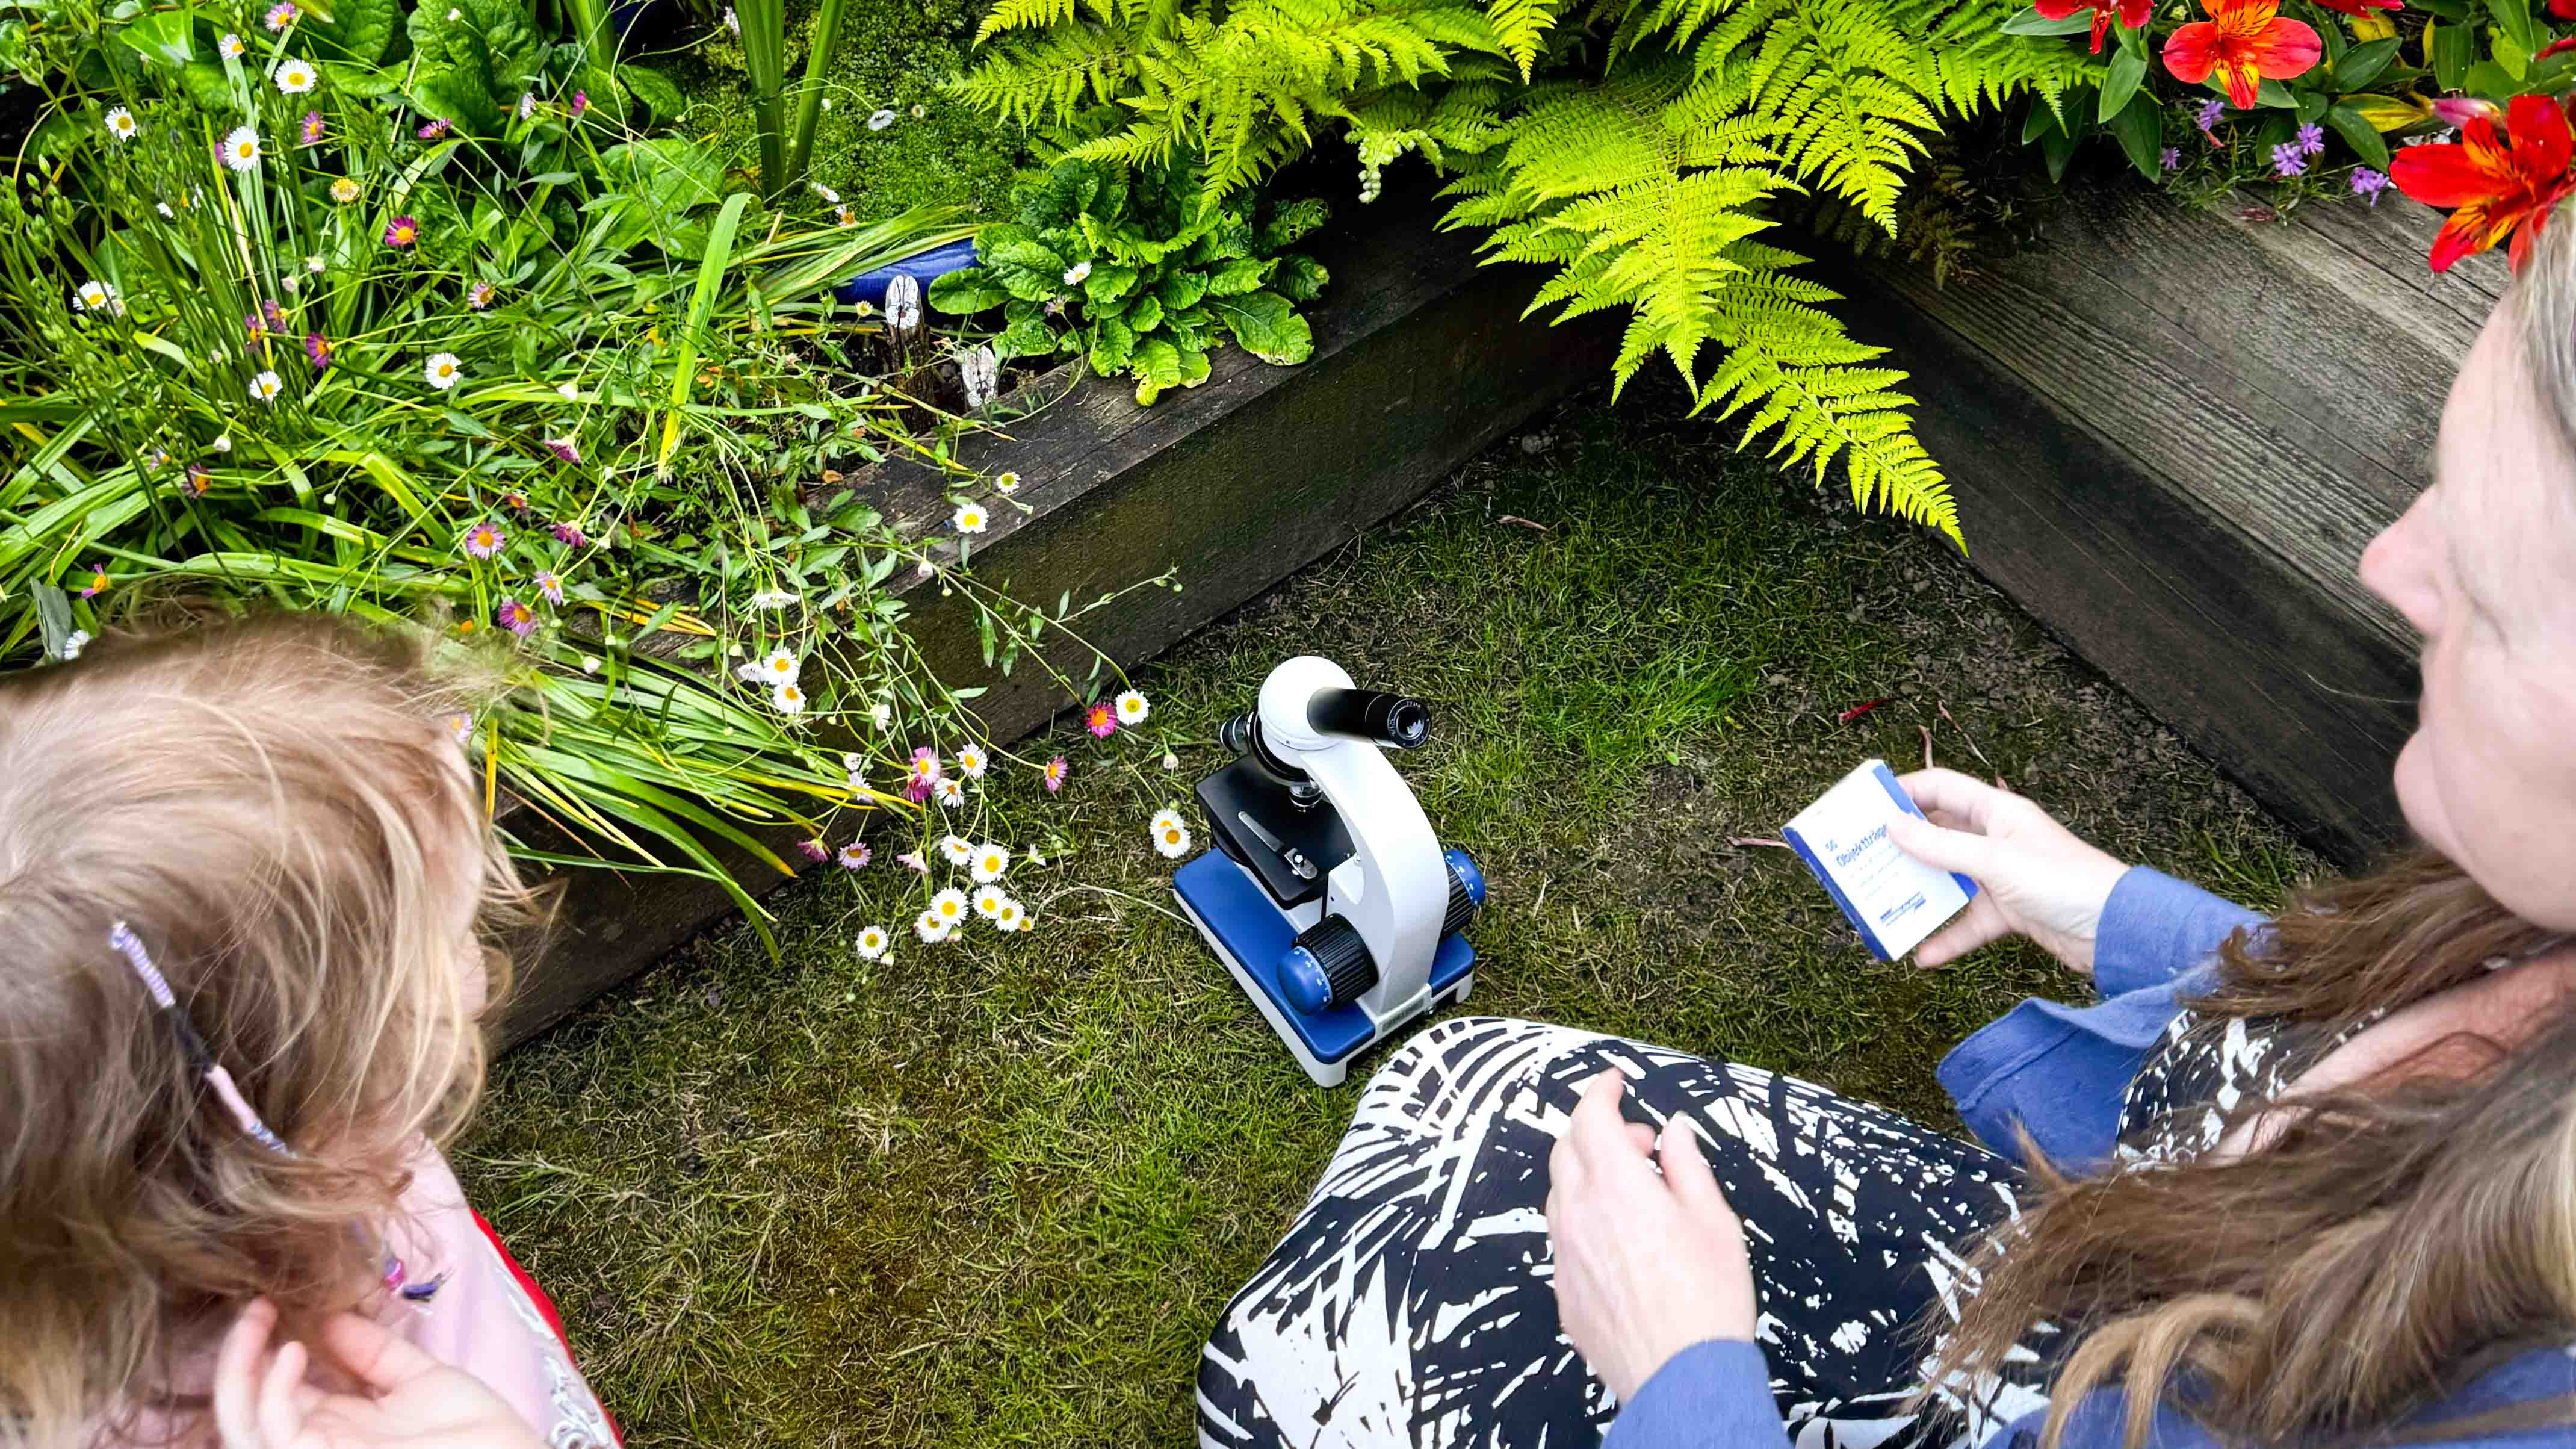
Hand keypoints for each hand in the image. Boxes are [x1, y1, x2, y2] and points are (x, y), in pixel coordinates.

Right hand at [212, 1299, 546, 1448]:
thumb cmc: (476, 1436)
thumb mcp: (423, 1382)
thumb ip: (377, 1352)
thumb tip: (331, 1317)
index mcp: (340, 1427)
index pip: (280, 1390)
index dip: (265, 1348)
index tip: (273, 1301)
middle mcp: (319, 1443)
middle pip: (249, 1406)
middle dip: (240, 1354)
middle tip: (256, 1303)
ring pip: (241, 1423)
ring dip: (240, 1367)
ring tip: (261, 1316)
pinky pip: (273, 1436)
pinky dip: (272, 1393)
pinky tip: (292, 1353)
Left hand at [1546, 1070, 1757, 1403]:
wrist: (1683, 1378)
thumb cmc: (1708, 1300)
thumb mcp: (1714, 1220)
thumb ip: (1687, 1165)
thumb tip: (1674, 1130)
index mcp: (1617, 1186)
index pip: (1590, 1118)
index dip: (1599, 1091)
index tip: (1614, 1082)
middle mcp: (1579, 1214)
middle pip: (1567, 1150)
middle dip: (1598, 1133)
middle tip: (1641, 1146)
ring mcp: (1564, 1254)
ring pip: (1560, 1195)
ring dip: (1589, 1178)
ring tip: (1636, 1196)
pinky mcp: (1563, 1291)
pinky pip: (1563, 1239)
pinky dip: (1585, 1222)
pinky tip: (1622, 1243)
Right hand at [1886, 767, 2128, 973]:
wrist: (2115, 930)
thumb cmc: (2063, 881)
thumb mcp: (1995, 861)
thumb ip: (1941, 846)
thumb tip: (1892, 826)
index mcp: (1997, 812)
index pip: (1941, 788)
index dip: (1904, 791)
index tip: (1866, 807)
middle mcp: (1996, 839)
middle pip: (1938, 834)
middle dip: (1902, 846)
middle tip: (1863, 858)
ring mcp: (2001, 877)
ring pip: (1948, 880)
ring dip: (1919, 894)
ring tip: (1882, 904)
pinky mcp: (2009, 912)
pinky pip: (1968, 922)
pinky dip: (1947, 937)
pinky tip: (1922, 955)